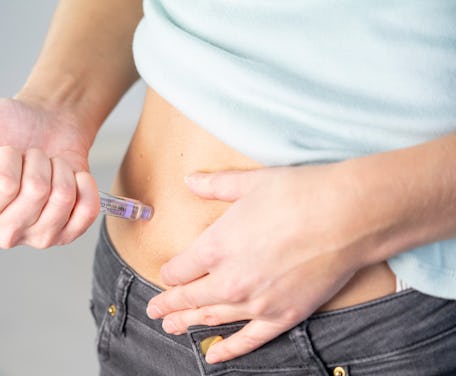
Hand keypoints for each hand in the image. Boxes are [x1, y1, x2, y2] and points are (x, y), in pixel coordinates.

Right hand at [0, 97, 98, 247]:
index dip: (11, 157)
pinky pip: (87, 209)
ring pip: (63, 195)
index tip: (11, 153)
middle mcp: (6, 231)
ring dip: (61, 169)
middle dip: (39, 160)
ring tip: (53, 166)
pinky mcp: (69, 232)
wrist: (44, 129)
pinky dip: (86, 184)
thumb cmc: (11, 130)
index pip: (6, 182)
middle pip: (37, 189)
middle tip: (35, 158)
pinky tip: (76, 177)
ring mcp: (40, 236)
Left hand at [147, 165, 370, 362]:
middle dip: (169, 304)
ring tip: (172, 328)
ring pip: (212, 320)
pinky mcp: (283, 316)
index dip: (169, 273)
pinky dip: (229, 351)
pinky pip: (248, 341)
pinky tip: (214, 356)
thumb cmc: (298, 194)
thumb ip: (215, 185)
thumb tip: (189, 180)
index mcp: (216, 247)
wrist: (346, 216)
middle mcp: (230, 280)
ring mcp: (256, 303)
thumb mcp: (249, 183)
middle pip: (189, 298)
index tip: (167, 275)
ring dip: (188, 325)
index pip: (179, 269)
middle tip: (155, 311)